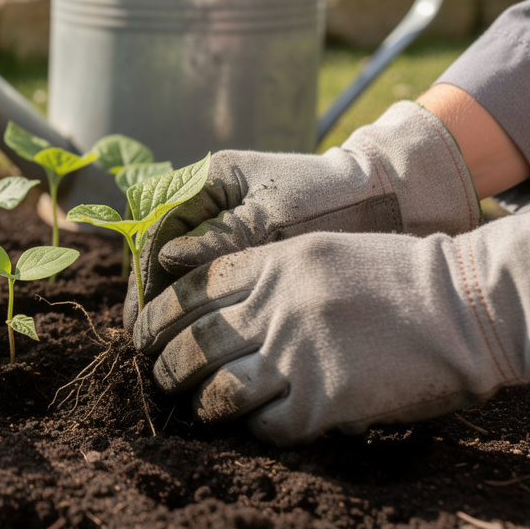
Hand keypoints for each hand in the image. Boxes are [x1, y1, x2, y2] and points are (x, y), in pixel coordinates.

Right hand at [124, 101, 480, 327]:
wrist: (385, 198)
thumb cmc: (332, 202)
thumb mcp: (276, 218)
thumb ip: (223, 236)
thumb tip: (169, 261)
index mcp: (210, 179)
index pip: (156, 227)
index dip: (146, 275)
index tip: (144, 318)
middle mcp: (207, 200)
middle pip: (159, 252)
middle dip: (152, 298)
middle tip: (145, 342)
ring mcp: (221, 223)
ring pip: (177, 271)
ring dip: (170, 308)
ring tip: (164, 349)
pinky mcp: (239, 247)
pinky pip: (204, 280)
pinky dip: (197, 309)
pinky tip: (195, 339)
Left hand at [132, 211, 529, 445]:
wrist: (462, 305)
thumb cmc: (393, 275)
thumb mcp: (318, 250)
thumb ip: (263, 271)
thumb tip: (209, 304)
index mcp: (273, 264)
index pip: (190, 289)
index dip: (156, 314)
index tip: (142, 332)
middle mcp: (277, 307)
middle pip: (192, 341)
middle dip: (165, 363)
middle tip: (160, 374)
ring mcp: (299, 355)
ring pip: (217, 388)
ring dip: (200, 402)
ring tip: (199, 406)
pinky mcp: (326, 400)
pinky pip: (268, 426)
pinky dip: (255, 429)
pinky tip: (258, 424)